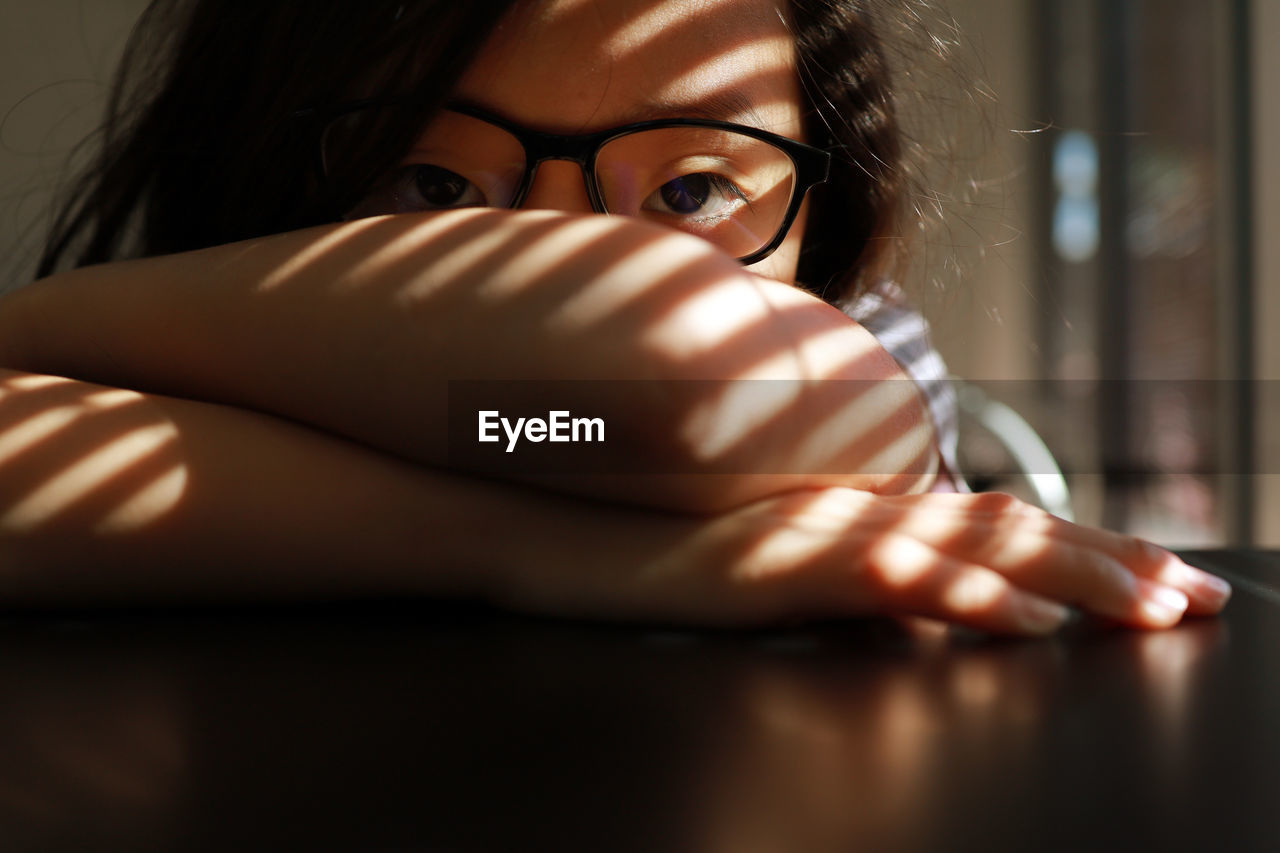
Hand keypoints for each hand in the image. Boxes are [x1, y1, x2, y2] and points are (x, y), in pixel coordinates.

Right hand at [559, 487, 1230, 634]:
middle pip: (1014, 527)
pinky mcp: (791, 563)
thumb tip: (919, 599)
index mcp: (869, 511)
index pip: (999, 521)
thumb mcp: (784, 561)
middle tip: (1196, 592)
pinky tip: (1022, 618)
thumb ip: (855, 569)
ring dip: (1076, 573)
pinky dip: (968, 592)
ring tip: (1156, 605)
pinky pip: (894, 573)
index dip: (1085, 546)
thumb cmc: (676, 554)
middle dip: (1116, 560)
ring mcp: (831, 533)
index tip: (1157, 574)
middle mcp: (865, 512)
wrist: (585, 540)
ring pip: (977, 544)